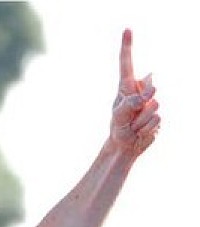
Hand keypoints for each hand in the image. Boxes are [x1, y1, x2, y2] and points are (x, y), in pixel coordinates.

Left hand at [111, 29, 159, 155]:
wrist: (125, 145)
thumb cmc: (118, 127)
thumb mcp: (119, 115)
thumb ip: (131, 102)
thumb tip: (151, 91)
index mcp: (127, 87)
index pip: (127, 64)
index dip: (127, 47)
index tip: (127, 30)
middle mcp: (141, 91)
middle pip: (149, 90)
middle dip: (138, 106)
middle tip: (129, 118)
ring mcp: (152, 102)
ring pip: (153, 107)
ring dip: (140, 121)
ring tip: (133, 125)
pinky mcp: (159, 115)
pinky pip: (157, 119)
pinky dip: (147, 128)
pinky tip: (141, 130)